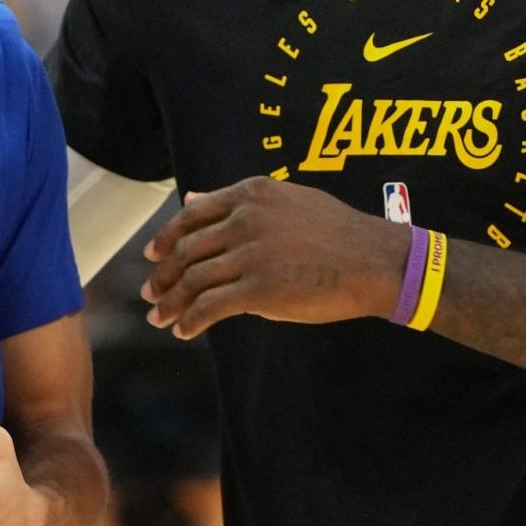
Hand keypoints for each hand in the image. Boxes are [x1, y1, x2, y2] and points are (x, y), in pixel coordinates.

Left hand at [141, 176, 408, 338]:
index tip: (153, 255)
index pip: (192, 214)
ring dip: (171, 302)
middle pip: (187, 249)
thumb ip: (236, 201)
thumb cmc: (336, 232)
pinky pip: (211, 307)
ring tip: (160, 317)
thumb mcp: (285, 199)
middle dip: (163, 274)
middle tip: (150, 293)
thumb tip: (190, 197)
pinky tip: (184, 331)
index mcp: (251, 193)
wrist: (375, 260)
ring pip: (193, 279)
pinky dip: (191, 321)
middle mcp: (246, 219)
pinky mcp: (260, 290)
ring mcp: (252, 254)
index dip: (167, 237)